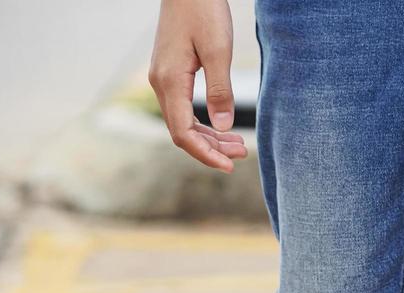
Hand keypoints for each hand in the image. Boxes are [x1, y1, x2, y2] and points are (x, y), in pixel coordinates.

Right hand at [149, 0, 248, 171]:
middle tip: (242, 153)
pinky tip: (221, 126)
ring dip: (209, 136)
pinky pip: (183, 108)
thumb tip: (222, 127)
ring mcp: (163, 79)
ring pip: (183, 121)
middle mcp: (160, 83)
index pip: (183, 133)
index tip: (229, 165)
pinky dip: (203, 121)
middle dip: (212, 148)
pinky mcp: (170, 73)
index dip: (205, 154)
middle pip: (182, 132)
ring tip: (238, 144)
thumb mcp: (217, 50)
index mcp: (170, 81)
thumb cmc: (203, 10)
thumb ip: (220, 90)